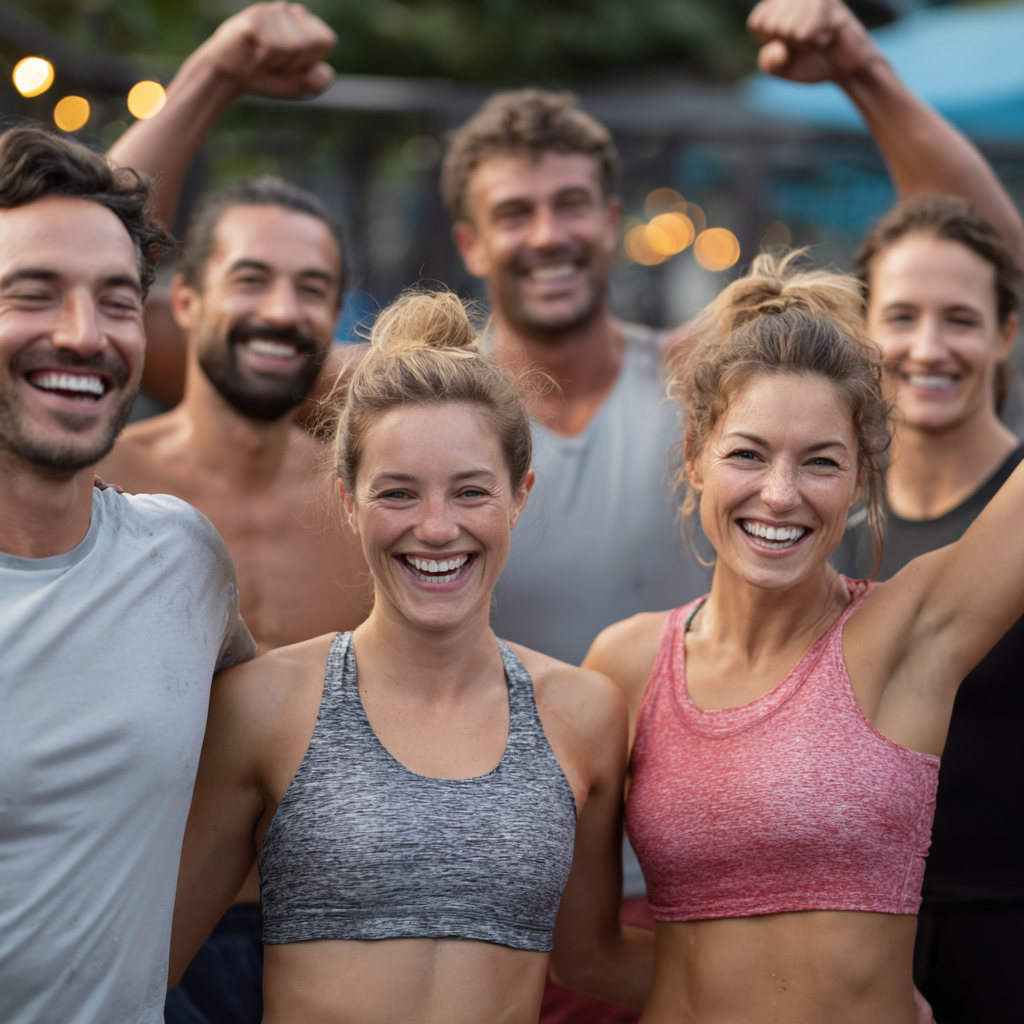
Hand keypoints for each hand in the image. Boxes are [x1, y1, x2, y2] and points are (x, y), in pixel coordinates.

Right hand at [194, 2, 335, 98]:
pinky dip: (266, 59)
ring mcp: (274, 10)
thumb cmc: (268, 78)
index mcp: (309, 24)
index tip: (293, 64)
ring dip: (279, 62)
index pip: (327, 40)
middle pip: (312, 42)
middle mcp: (293, 11)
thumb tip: (321, 70)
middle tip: (276, 62)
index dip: (310, 60)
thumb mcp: (300, 86)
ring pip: (294, 45)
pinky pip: (275, 46)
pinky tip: (255, 53)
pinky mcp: (257, 15)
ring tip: (264, 57)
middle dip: (295, 62)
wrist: (231, 76)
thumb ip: (319, 82)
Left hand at [747, 0, 880, 84]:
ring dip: (803, 44)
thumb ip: (769, 62)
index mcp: (777, 3)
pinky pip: (806, 32)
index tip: (788, 42)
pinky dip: (816, 42)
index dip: (770, 42)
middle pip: (771, 26)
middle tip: (806, 40)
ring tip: (817, 38)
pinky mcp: (830, 2)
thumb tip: (777, 50)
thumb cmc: (811, 62)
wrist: (845, 68)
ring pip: (787, 29)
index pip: (756, 23)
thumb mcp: (782, 68)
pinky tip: (828, 36)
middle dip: (788, 43)